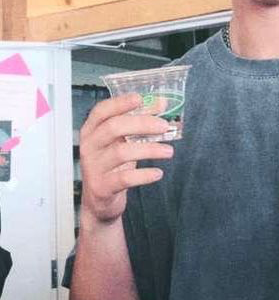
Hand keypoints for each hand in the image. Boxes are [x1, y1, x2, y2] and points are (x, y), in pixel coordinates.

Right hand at [79, 93, 174, 222]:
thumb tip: (161, 104)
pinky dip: (144, 175)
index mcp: (92, 131)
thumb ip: (138, 122)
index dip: (120, 103)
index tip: (140, 98)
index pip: (101, 111)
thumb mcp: (122, 141)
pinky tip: (157, 173)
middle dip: (142, 124)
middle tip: (164, 126)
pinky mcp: (102, 187)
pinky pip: (124, 178)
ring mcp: (94, 167)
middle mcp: (89, 147)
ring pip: (121, 152)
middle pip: (114, 128)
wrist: (99, 200)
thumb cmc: (112, 165)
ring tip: (168, 151)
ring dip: (149, 150)